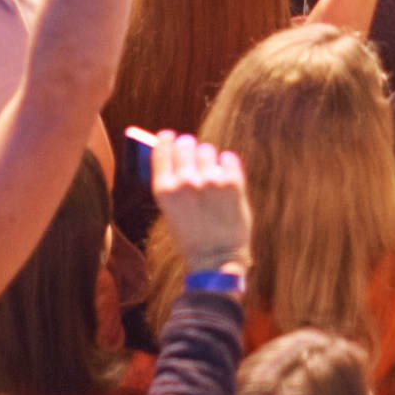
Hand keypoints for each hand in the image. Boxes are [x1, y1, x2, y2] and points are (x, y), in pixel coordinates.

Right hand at [151, 131, 250, 276]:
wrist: (216, 259)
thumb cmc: (191, 235)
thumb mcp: (169, 210)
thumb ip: (170, 182)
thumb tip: (170, 154)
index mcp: (165, 189)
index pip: (162, 149)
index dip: (166, 139)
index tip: (169, 135)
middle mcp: (185, 182)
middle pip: (185, 144)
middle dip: (188, 146)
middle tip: (193, 151)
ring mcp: (210, 182)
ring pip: (207, 150)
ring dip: (208, 157)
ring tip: (211, 171)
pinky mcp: (232, 183)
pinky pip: (228, 158)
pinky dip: (227, 163)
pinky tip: (226, 173)